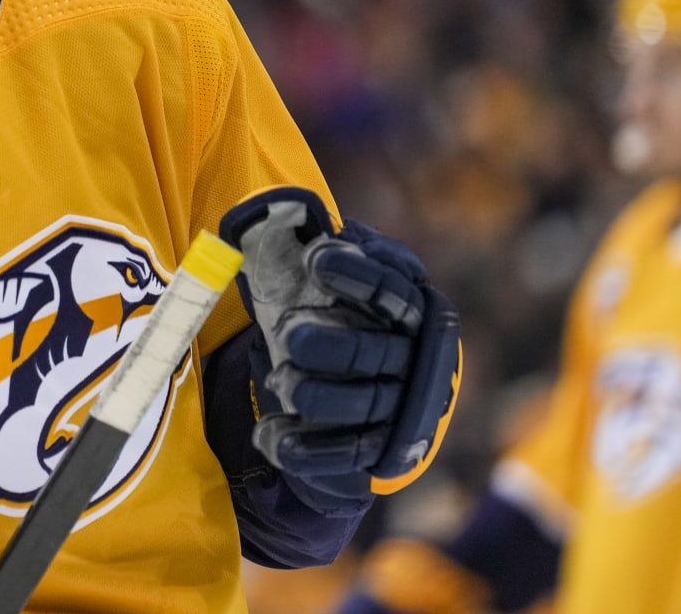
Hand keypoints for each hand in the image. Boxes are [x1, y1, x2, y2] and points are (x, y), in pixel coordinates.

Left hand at [218, 187, 460, 509]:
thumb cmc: (351, 308)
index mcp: (409, 308)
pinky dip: (306, 450)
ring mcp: (398, 406)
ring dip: (316, 395)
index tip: (315, 257)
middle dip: (330, 344)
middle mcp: (412, 358)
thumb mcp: (348, 273)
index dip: (356, 274)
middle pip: (375, 352)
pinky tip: (268, 436)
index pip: (389, 290)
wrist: (380, 374)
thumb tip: (307, 225)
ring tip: (280, 380)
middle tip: (290, 333)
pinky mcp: (379, 447)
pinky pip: (347, 454)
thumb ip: (334, 251)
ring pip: (363, 404)